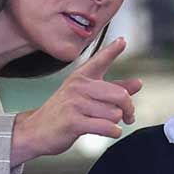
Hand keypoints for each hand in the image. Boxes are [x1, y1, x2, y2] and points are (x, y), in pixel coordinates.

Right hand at [10, 37, 142, 165]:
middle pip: (120, 95)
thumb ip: (111, 90)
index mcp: (80, 78)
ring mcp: (75, 103)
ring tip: (103, 124)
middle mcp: (78, 87)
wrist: (35, 131)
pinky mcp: (73, 122)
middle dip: (129, 109)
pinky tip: (108, 132)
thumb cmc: (62, 114)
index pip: (100, 60)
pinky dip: (113, 132)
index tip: (123, 41)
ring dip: (114, 123)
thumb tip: (138, 83)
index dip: (112, 50)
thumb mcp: (84, 98)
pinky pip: (107, 127)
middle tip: (129, 116)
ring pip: (114, 113)